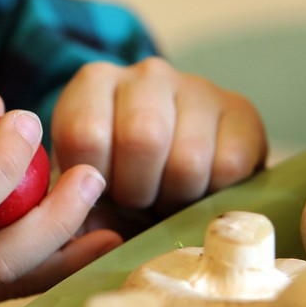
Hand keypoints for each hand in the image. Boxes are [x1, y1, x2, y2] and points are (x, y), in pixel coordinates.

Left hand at [51, 57, 266, 223]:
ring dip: (176, 196)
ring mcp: (197, 86)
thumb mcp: (80, 189)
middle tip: (138, 200)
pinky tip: (200, 189)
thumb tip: (69, 232)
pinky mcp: (241, 110)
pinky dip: (214, 193)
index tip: (99, 190)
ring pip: (188, 159)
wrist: (174, 175)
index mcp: (94, 83)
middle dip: (137, 190)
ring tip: (168, 195)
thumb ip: (64, 207)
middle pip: (142, 139)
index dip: (92, 180)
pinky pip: (230, 166)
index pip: (85, 133)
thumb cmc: (116, 181)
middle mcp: (147, 73)